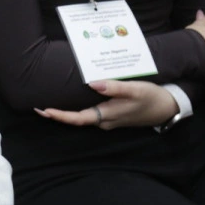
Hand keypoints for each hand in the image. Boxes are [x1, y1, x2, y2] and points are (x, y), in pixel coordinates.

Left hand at [35, 80, 179, 129]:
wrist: (167, 108)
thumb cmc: (150, 97)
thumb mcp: (134, 90)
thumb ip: (114, 88)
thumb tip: (92, 84)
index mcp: (107, 116)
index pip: (78, 118)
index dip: (60, 116)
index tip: (44, 111)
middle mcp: (104, 120)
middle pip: (77, 119)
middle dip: (58, 115)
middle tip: (37, 107)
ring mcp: (108, 119)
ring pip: (82, 117)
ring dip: (66, 112)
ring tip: (48, 104)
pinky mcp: (112, 114)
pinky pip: (90, 113)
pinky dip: (77, 109)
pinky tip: (72, 99)